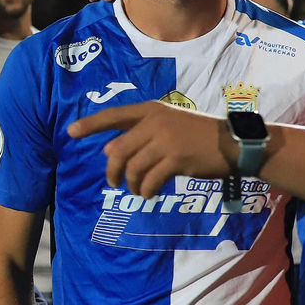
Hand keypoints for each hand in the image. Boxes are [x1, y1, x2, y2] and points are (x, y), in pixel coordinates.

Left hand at [68, 101, 236, 197]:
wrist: (234, 143)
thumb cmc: (200, 136)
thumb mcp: (168, 127)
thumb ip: (139, 136)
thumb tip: (108, 150)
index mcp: (152, 110)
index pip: (115, 116)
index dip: (91, 124)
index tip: (70, 132)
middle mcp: (156, 122)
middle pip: (118, 150)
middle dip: (112, 170)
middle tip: (114, 182)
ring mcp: (166, 140)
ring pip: (132, 168)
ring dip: (132, 184)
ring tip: (138, 190)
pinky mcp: (176, 159)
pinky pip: (149, 180)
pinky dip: (146, 191)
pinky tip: (150, 193)